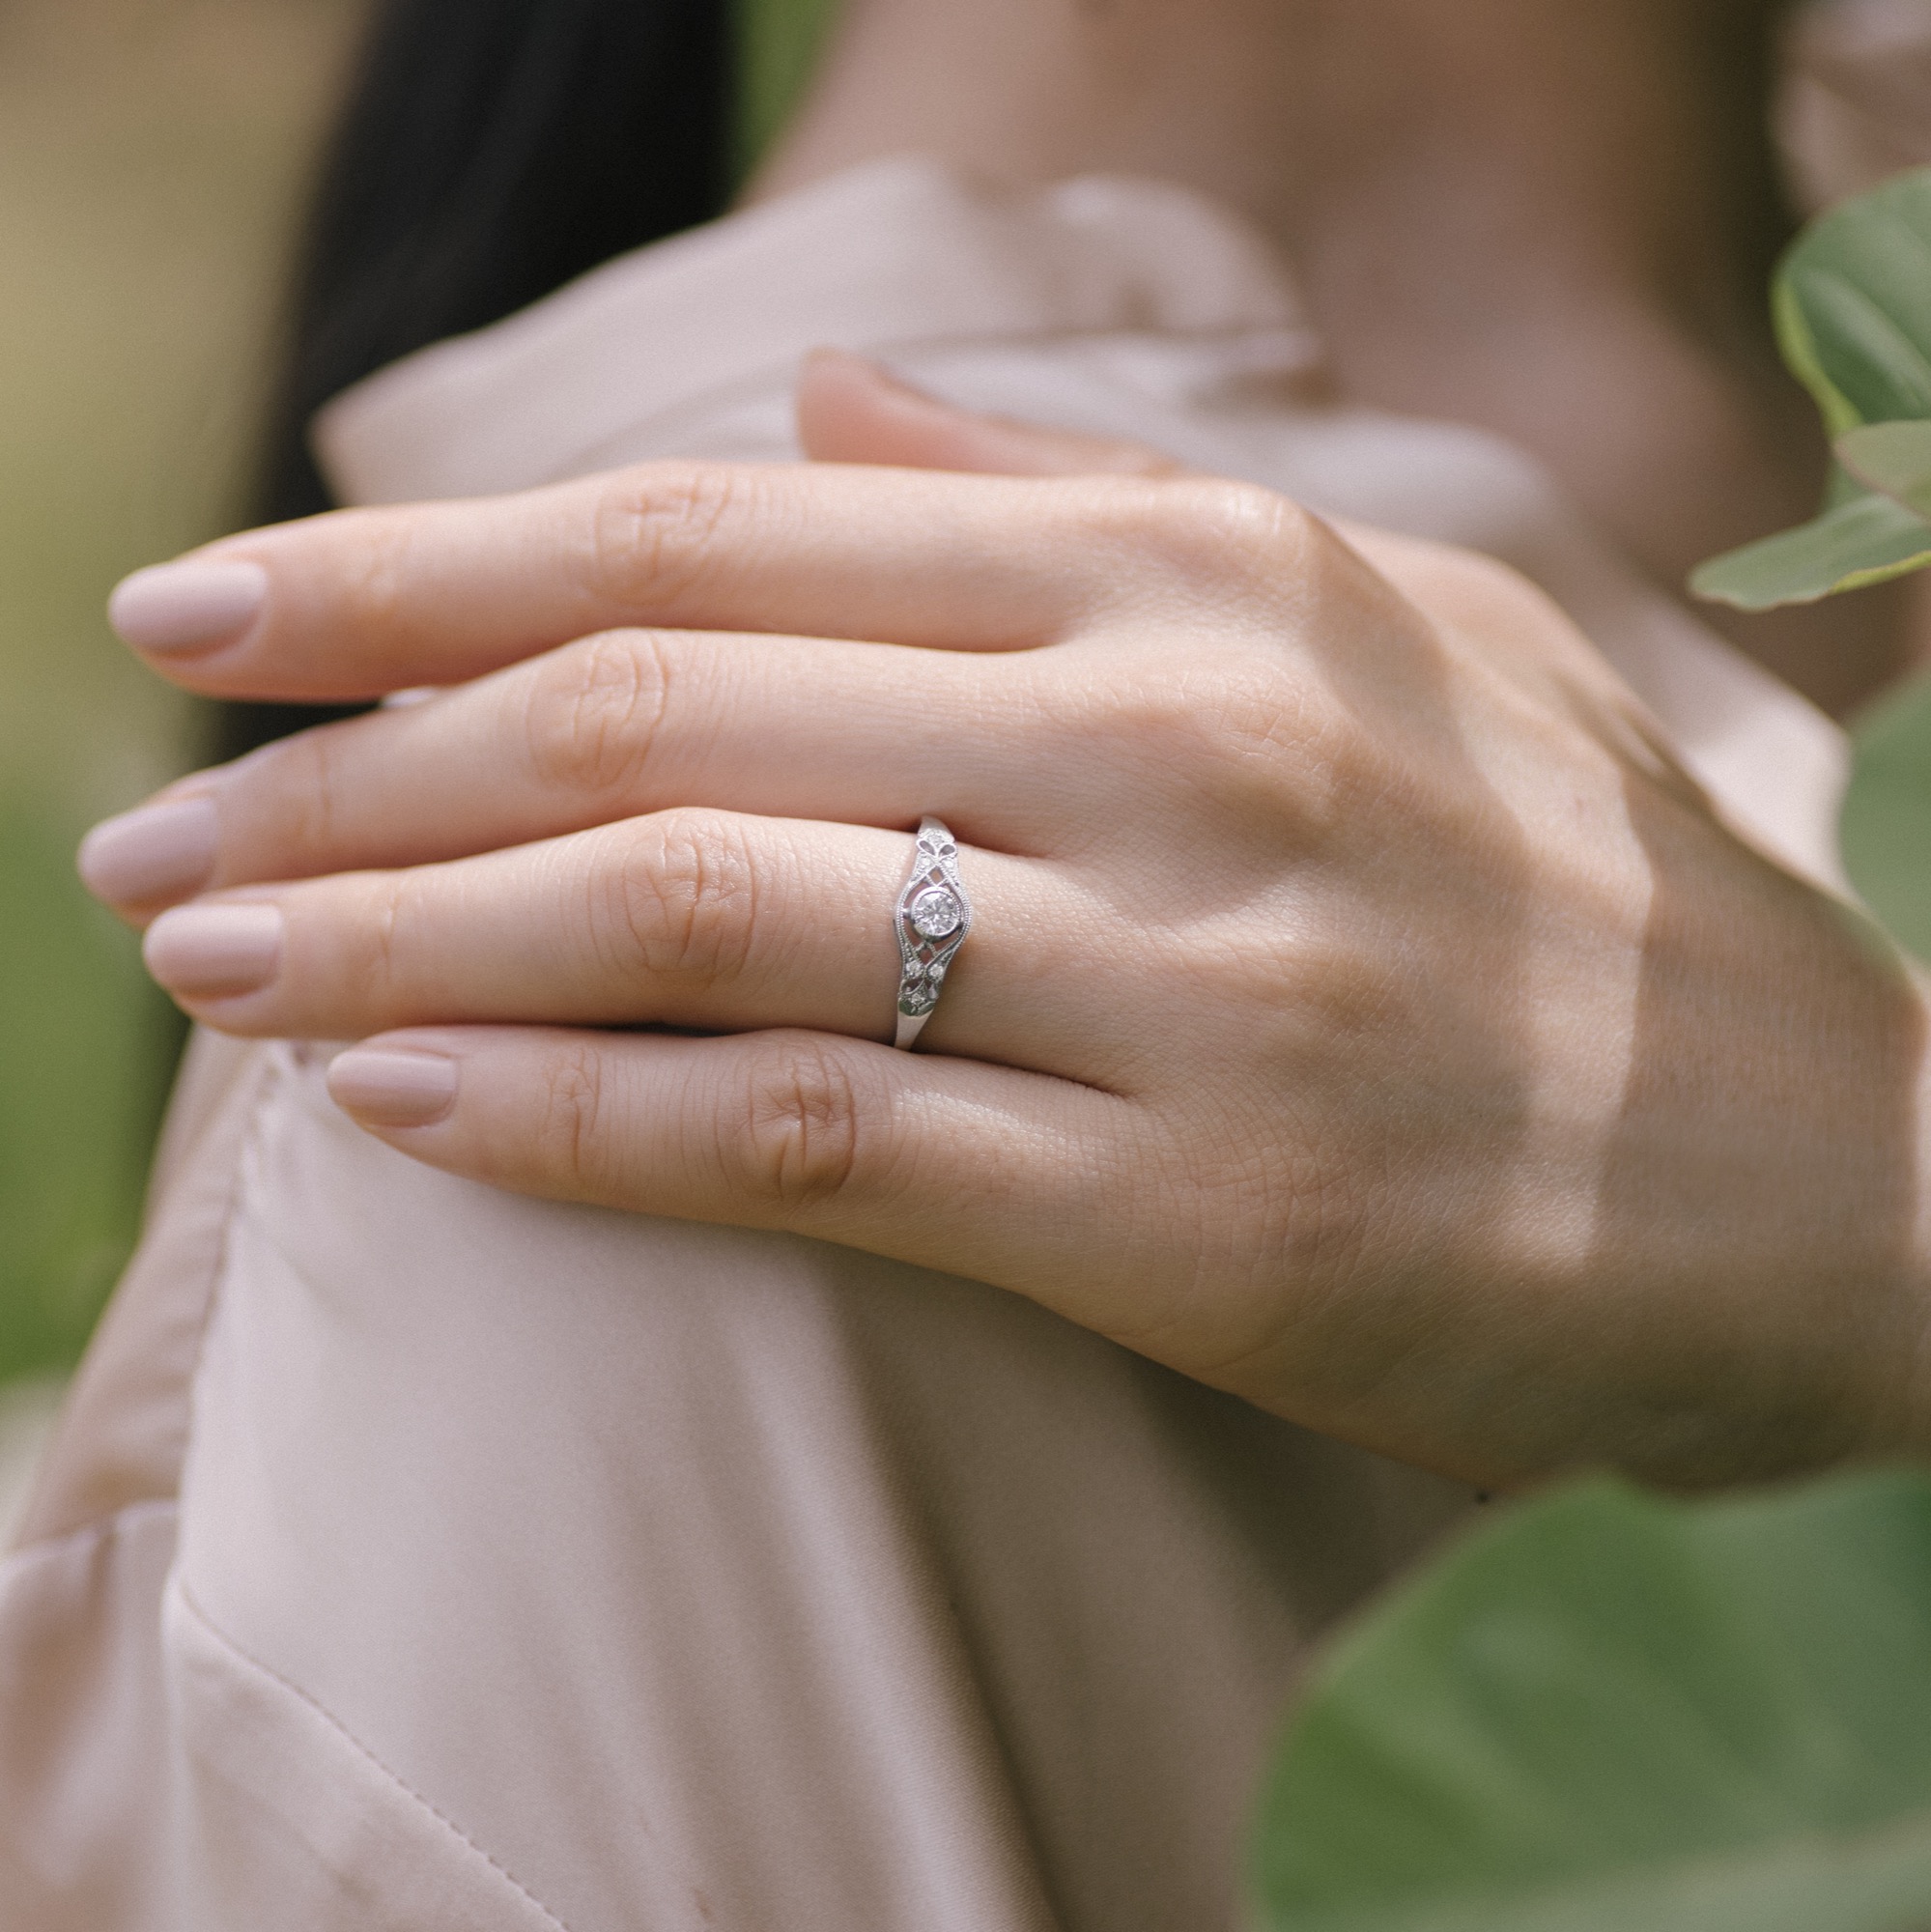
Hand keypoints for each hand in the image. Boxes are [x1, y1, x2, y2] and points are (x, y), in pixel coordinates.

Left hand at [80, 357, 1930, 1488]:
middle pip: (660, 709)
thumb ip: (1088, 509)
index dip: (424, 573)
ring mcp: (1196, 984)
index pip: (719, 539)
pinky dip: (578, 1118)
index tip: (215, 612)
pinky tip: (397, 1102)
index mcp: (1206, 580)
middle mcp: (1186, 741)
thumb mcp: (1380, 633)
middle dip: (350, 758)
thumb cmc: (1584, 915)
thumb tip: (828, 412)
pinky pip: (814, 1138)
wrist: (1840, 1182)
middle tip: (141, 825)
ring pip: (701, 915)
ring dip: (404, 931)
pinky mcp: (1200, 1222)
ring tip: (207, 962)